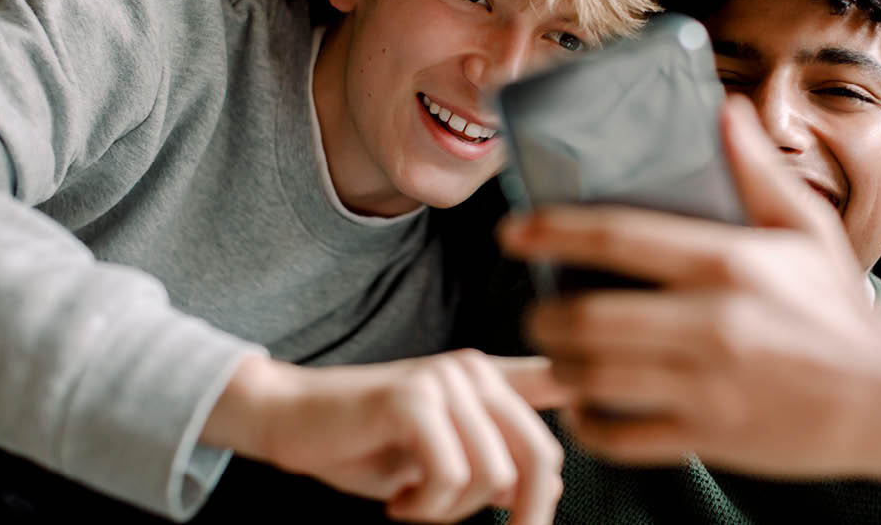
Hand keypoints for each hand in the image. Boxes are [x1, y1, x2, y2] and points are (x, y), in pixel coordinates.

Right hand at [204, 350, 568, 523]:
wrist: (290, 420)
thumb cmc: (366, 444)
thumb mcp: (441, 460)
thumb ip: (495, 463)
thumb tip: (549, 487)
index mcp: (488, 380)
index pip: (560, 385)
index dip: (591, 412)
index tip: (567, 474)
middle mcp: (474, 371)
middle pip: (541, 457)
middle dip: (527, 516)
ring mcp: (444, 380)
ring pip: (493, 476)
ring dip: (452, 513)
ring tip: (414, 507)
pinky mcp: (413, 398)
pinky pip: (449, 476)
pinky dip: (425, 508)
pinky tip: (397, 502)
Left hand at [498, 96, 880, 488]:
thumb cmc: (838, 308)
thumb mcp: (807, 228)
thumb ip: (757, 170)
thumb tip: (723, 107)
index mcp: (728, 262)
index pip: (618, 238)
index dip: (553, 231)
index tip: (514, 231)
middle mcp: (711, 323)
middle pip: (587, 318)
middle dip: (543, 314)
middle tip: (535, 306)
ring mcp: (707, 387)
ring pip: (594, 378)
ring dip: (559, 366)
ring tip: (556, 351)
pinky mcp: (709, 438)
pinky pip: (620, 436)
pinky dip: (588, 423)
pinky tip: (585, 405)